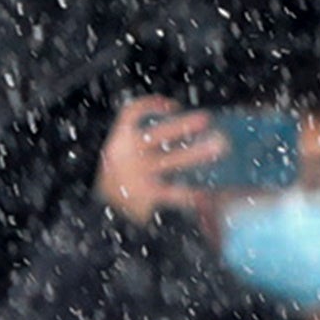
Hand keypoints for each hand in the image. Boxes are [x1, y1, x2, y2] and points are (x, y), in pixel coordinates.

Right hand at [95, 94, 220, 228]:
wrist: (98, 213)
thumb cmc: (116, 180)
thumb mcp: (119, 157)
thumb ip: (137, 142)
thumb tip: (171, 124)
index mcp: (118, 142)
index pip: (131, 114)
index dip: (151, 106)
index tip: (174, 106)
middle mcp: (127, 156)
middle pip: (157, 134)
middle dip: (183, 125)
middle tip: (206, 119)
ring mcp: (138, 177)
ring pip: (171, 160)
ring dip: (196, 153)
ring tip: (221, 147)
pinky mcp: (147, 197)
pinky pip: (174, 193)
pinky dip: (190, 194)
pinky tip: (206, 194)